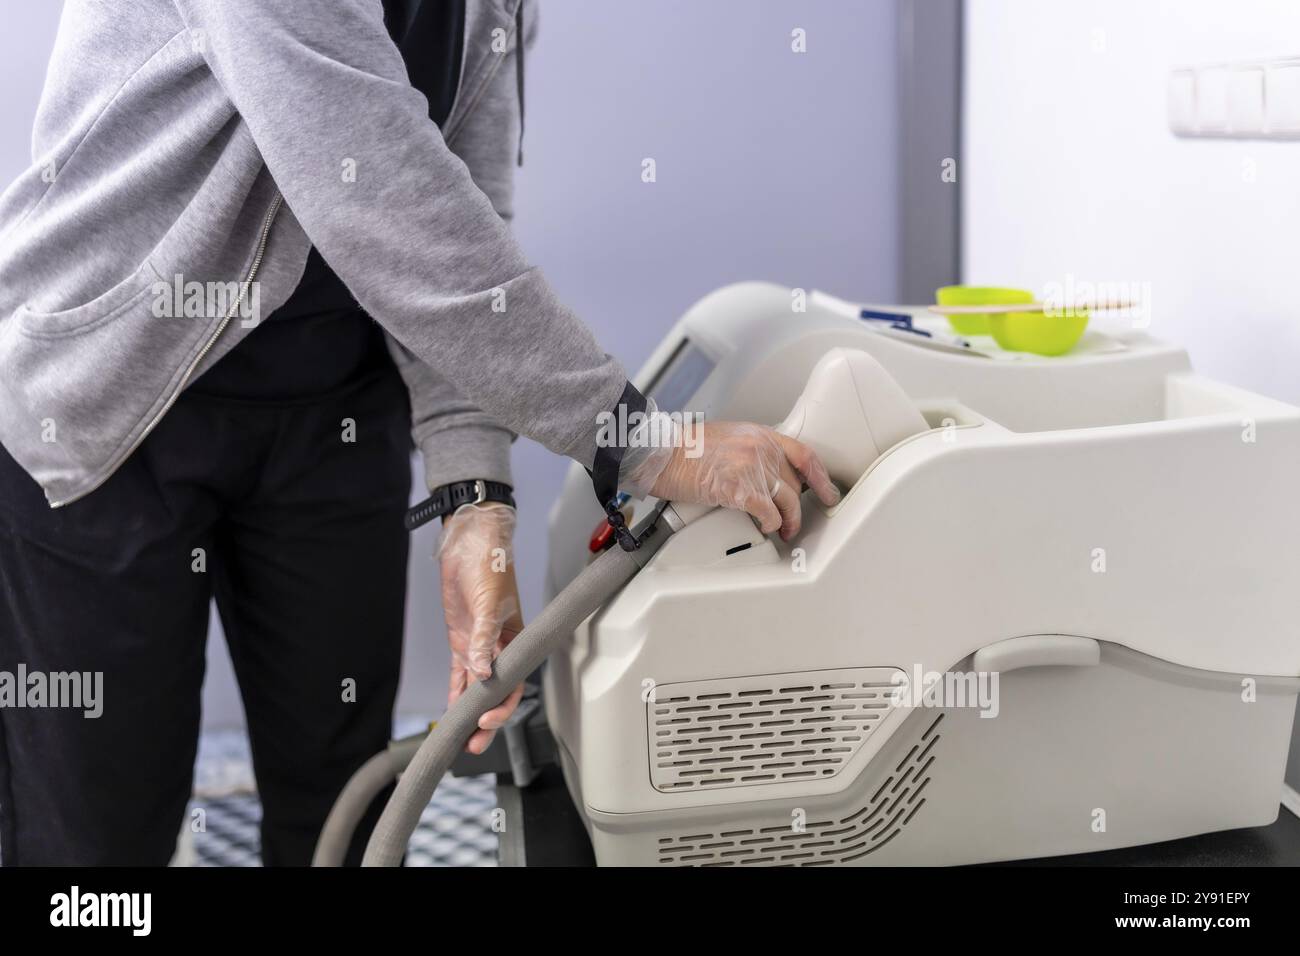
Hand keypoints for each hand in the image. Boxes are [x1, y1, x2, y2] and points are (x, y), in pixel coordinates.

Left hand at [438, 502, 525, 753]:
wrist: (470, 544)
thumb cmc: (491, 566)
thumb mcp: (489, 604)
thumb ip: (484, 641)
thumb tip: (481, 674)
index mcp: (516, 641)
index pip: (514, 683)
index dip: (503, 704)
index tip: (487, 718)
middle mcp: (499, 648)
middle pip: (496, 693)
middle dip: (486, 720)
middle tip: (473, 743)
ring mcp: (479, 646)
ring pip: (477, 688)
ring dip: (470, 712)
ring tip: (461, 738)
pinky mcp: (461, 640)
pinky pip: (459, 673)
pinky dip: (455, 692)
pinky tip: (451, 711)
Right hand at [646, 422, 839, 539]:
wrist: (661, 453)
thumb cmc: (683, 448)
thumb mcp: (725, 437)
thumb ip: (749, 450)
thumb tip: (762, 472)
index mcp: (759, 434)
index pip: (804, 455)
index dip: (821, 477)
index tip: (827, 491)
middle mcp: (761, 449)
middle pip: (795, 483)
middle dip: (799, 506)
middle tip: (796, 521)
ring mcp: (752, 468)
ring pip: (788, 502)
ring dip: (789, 522)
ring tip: (784, 531)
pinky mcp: (740, 489)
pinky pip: (769, 514)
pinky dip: (771, 524)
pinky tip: (766, 527)